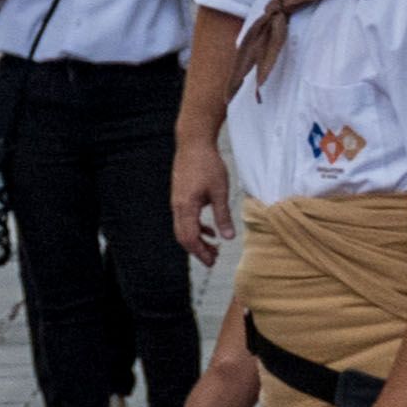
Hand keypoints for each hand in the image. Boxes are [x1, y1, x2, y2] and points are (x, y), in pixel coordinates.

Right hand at [170, 137, 231, 261]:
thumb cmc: (207, 165)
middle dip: (198, 250)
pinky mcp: (180, 197)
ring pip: (183, 228)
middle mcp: (177, 206)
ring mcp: (177, 201)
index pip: (189, 237)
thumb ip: (223, 216)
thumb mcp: (220, 192)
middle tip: (214, 259)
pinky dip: (196, 228)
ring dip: (198, 240)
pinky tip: (210, 230)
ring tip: (215, 247)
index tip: (213, 262)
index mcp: (186, 206)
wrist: (193, 144)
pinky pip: (185, 219)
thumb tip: (228, 238)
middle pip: (183, 236)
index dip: (200, 252)